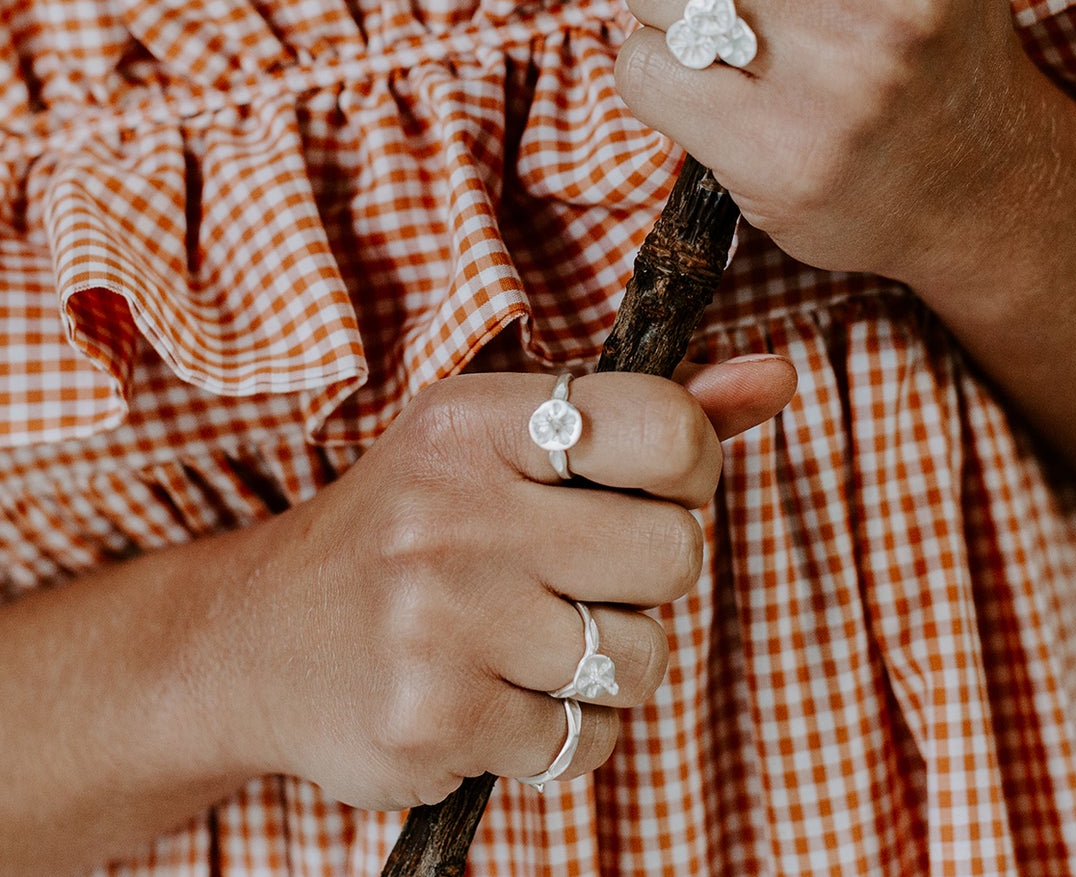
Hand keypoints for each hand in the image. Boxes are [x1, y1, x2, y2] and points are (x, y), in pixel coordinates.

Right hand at [226, 357, 794, 808]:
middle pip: (675, 554)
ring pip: (644, 659)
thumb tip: (778, 377)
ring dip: (612, 659)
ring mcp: (441, 624)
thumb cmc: (415, 520)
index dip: (693, 468)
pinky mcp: (435, 723)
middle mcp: (454, 512)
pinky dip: (568, 728)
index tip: (658, 484)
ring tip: (536, 634)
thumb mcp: (512, 439)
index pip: (666, 429)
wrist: (257, 639)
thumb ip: (654, 410)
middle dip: (650, 572)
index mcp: (477, 421)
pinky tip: (502, 691)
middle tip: (583, 569)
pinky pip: (591, 740)